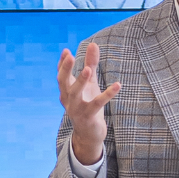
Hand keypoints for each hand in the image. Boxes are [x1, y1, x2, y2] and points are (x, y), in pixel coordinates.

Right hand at [57, 42, 120, 167]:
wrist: (89, 133)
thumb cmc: (88, 104)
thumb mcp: (90, 83)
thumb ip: (91, 64)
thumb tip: (93, 44)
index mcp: (66, 90)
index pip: (61, 74)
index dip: (62, 63)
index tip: (66, 51)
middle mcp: (68, 99)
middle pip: (63, 82)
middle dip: (65, 69)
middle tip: (69, 56)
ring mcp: (76, 108)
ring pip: (76, 93)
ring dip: (81, 81)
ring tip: (88, 69)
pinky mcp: (88, 116)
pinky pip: (97, 104)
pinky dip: (108, 94)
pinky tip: (118, 85)